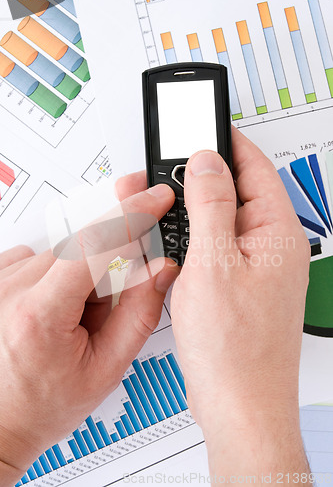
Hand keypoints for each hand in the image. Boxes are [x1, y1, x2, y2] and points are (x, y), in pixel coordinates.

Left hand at [0, 185, 178, 485]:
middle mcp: (12, 289)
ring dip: (80, 278)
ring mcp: (0, 280)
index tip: (155, 198)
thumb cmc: (43, 404)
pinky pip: (42, 257)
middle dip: (106, 271)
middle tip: (99, 312)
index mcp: (41, 314)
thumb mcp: (107, 369)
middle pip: (83, 248)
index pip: (95, 244)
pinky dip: (58, 276)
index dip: (132, 214)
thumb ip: (139, 313)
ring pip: (64, 253)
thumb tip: (160, 268)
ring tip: (70, 320)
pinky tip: (53, 308)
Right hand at [116, 128, 310, 482]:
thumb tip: (207, 160)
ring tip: (167, 208)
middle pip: (237, 192)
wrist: (239, 405)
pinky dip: (195, 240)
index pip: (254, 167)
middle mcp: (271, 248)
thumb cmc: (235, 349)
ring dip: (195, 211)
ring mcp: (256, 268)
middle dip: (202, 177)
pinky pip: (217, 249)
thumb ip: (210, 205)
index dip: (227, 141)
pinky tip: (176, 245)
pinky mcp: (240, 286)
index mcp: (276, 233)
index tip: (202, 124)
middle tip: (170, 166)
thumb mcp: (213, 264)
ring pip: (222, 221)